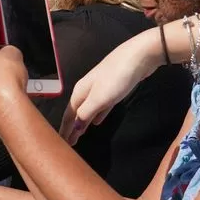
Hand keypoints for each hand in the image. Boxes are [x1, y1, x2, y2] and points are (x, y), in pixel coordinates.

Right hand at [59, 28, 160, 144]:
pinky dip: (96, 115)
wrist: (138, 56)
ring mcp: (100, 89)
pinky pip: (99, 106)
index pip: (68, 115)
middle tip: (68, 142)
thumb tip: (75, 127)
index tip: (62, 142)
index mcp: (80, 92)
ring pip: (87, 109)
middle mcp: (86, 90)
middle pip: (76, 112)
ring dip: (83, 122)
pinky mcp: (112, 89)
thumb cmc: (116, 78)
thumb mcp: (100, 98)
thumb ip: (86, 113)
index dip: (65, 129)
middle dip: (71, 127)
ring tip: (79, 134)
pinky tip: (97, 122)